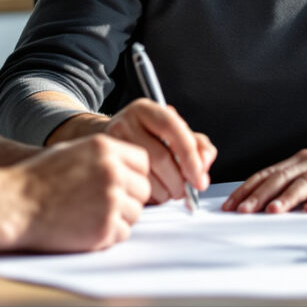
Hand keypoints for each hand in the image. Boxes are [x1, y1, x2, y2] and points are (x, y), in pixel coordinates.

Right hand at [12, 135, 150, 252]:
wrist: (14, 205)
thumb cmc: (37, 179)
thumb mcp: (71, 151)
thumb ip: (103, 156)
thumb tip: (126, 165)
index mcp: (104, 149)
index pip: (143, 161)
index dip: (133, 174)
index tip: (122, 183)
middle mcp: (112, 172)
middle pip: (143, 188)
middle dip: (128, 197)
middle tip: (103, 203)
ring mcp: (110, 201)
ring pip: (136, 213)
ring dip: (119, 217)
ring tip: (89, 214)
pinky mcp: (105, 228)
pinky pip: (123, 233)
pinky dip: (109, 234)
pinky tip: (86, 227)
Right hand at [100, 98, 216, 205]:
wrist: (106, 147)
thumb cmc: (145, 140)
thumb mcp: (172, 134)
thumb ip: (197, 144)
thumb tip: (205, 163)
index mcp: (145, 110)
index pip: (172, 128)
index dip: (190, 156)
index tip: (199, 178)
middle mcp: (125, 122)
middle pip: (160, 156)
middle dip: (178, 180)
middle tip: (185, 191)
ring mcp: (110, 143)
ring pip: (146, 175)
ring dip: (165, 192)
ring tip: (169, 193)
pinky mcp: (102, 164)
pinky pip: (132, 187)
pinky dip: (150, 197)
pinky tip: (153, 194)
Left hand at [222, 141, 306, 213]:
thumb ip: (297, 185)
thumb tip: (266, 204)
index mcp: (303, 160)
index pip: (269, 173)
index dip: (248, 188)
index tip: (231, 204)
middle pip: (282, 178)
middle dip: (260, 195)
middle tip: (243, 210)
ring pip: (306, 183)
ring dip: (287, 198)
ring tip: (272, 211)